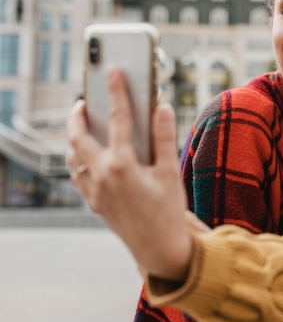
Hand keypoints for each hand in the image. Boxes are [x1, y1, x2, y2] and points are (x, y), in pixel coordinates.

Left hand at [66, 67, 192, 281]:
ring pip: (72, 156)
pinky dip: (79, 158)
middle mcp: (101, 175)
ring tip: (84, 125)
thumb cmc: (168, 212)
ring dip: (75, 137)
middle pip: (78, 136)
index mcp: (122, 165)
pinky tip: (90, 155)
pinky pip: (77, 174)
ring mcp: (94, 190)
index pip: (117, 119)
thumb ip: (164, 138)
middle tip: (83, 100)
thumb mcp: (171, 173)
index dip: (116, 92)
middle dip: (77, 115)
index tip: (113, 71)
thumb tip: (161, 108)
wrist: (159, 250)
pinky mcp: (94, 201)